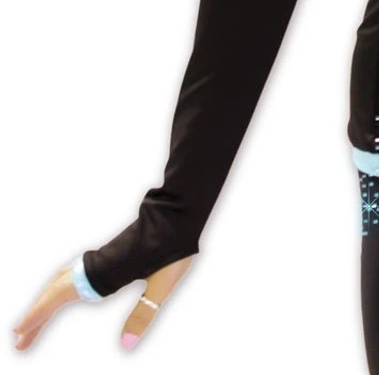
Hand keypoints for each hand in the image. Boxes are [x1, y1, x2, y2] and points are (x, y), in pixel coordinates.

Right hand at [11, 253, 194, 351]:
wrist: (180, 212)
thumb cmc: (174, 246)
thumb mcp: (162, 284)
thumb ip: (144, 312)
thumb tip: (124, 345)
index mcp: (105, 272)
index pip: (62, 295)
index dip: (39, 313)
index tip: (19, 332)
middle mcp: (98, 263)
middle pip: (56, 290)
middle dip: (36, 315)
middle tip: (19, 341)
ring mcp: (101, 257)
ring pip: (63, 280)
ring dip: (46, 303)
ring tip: (33, 325)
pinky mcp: (108, 254)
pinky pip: (74, 273)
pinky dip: (59, 289)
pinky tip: (60, 297)